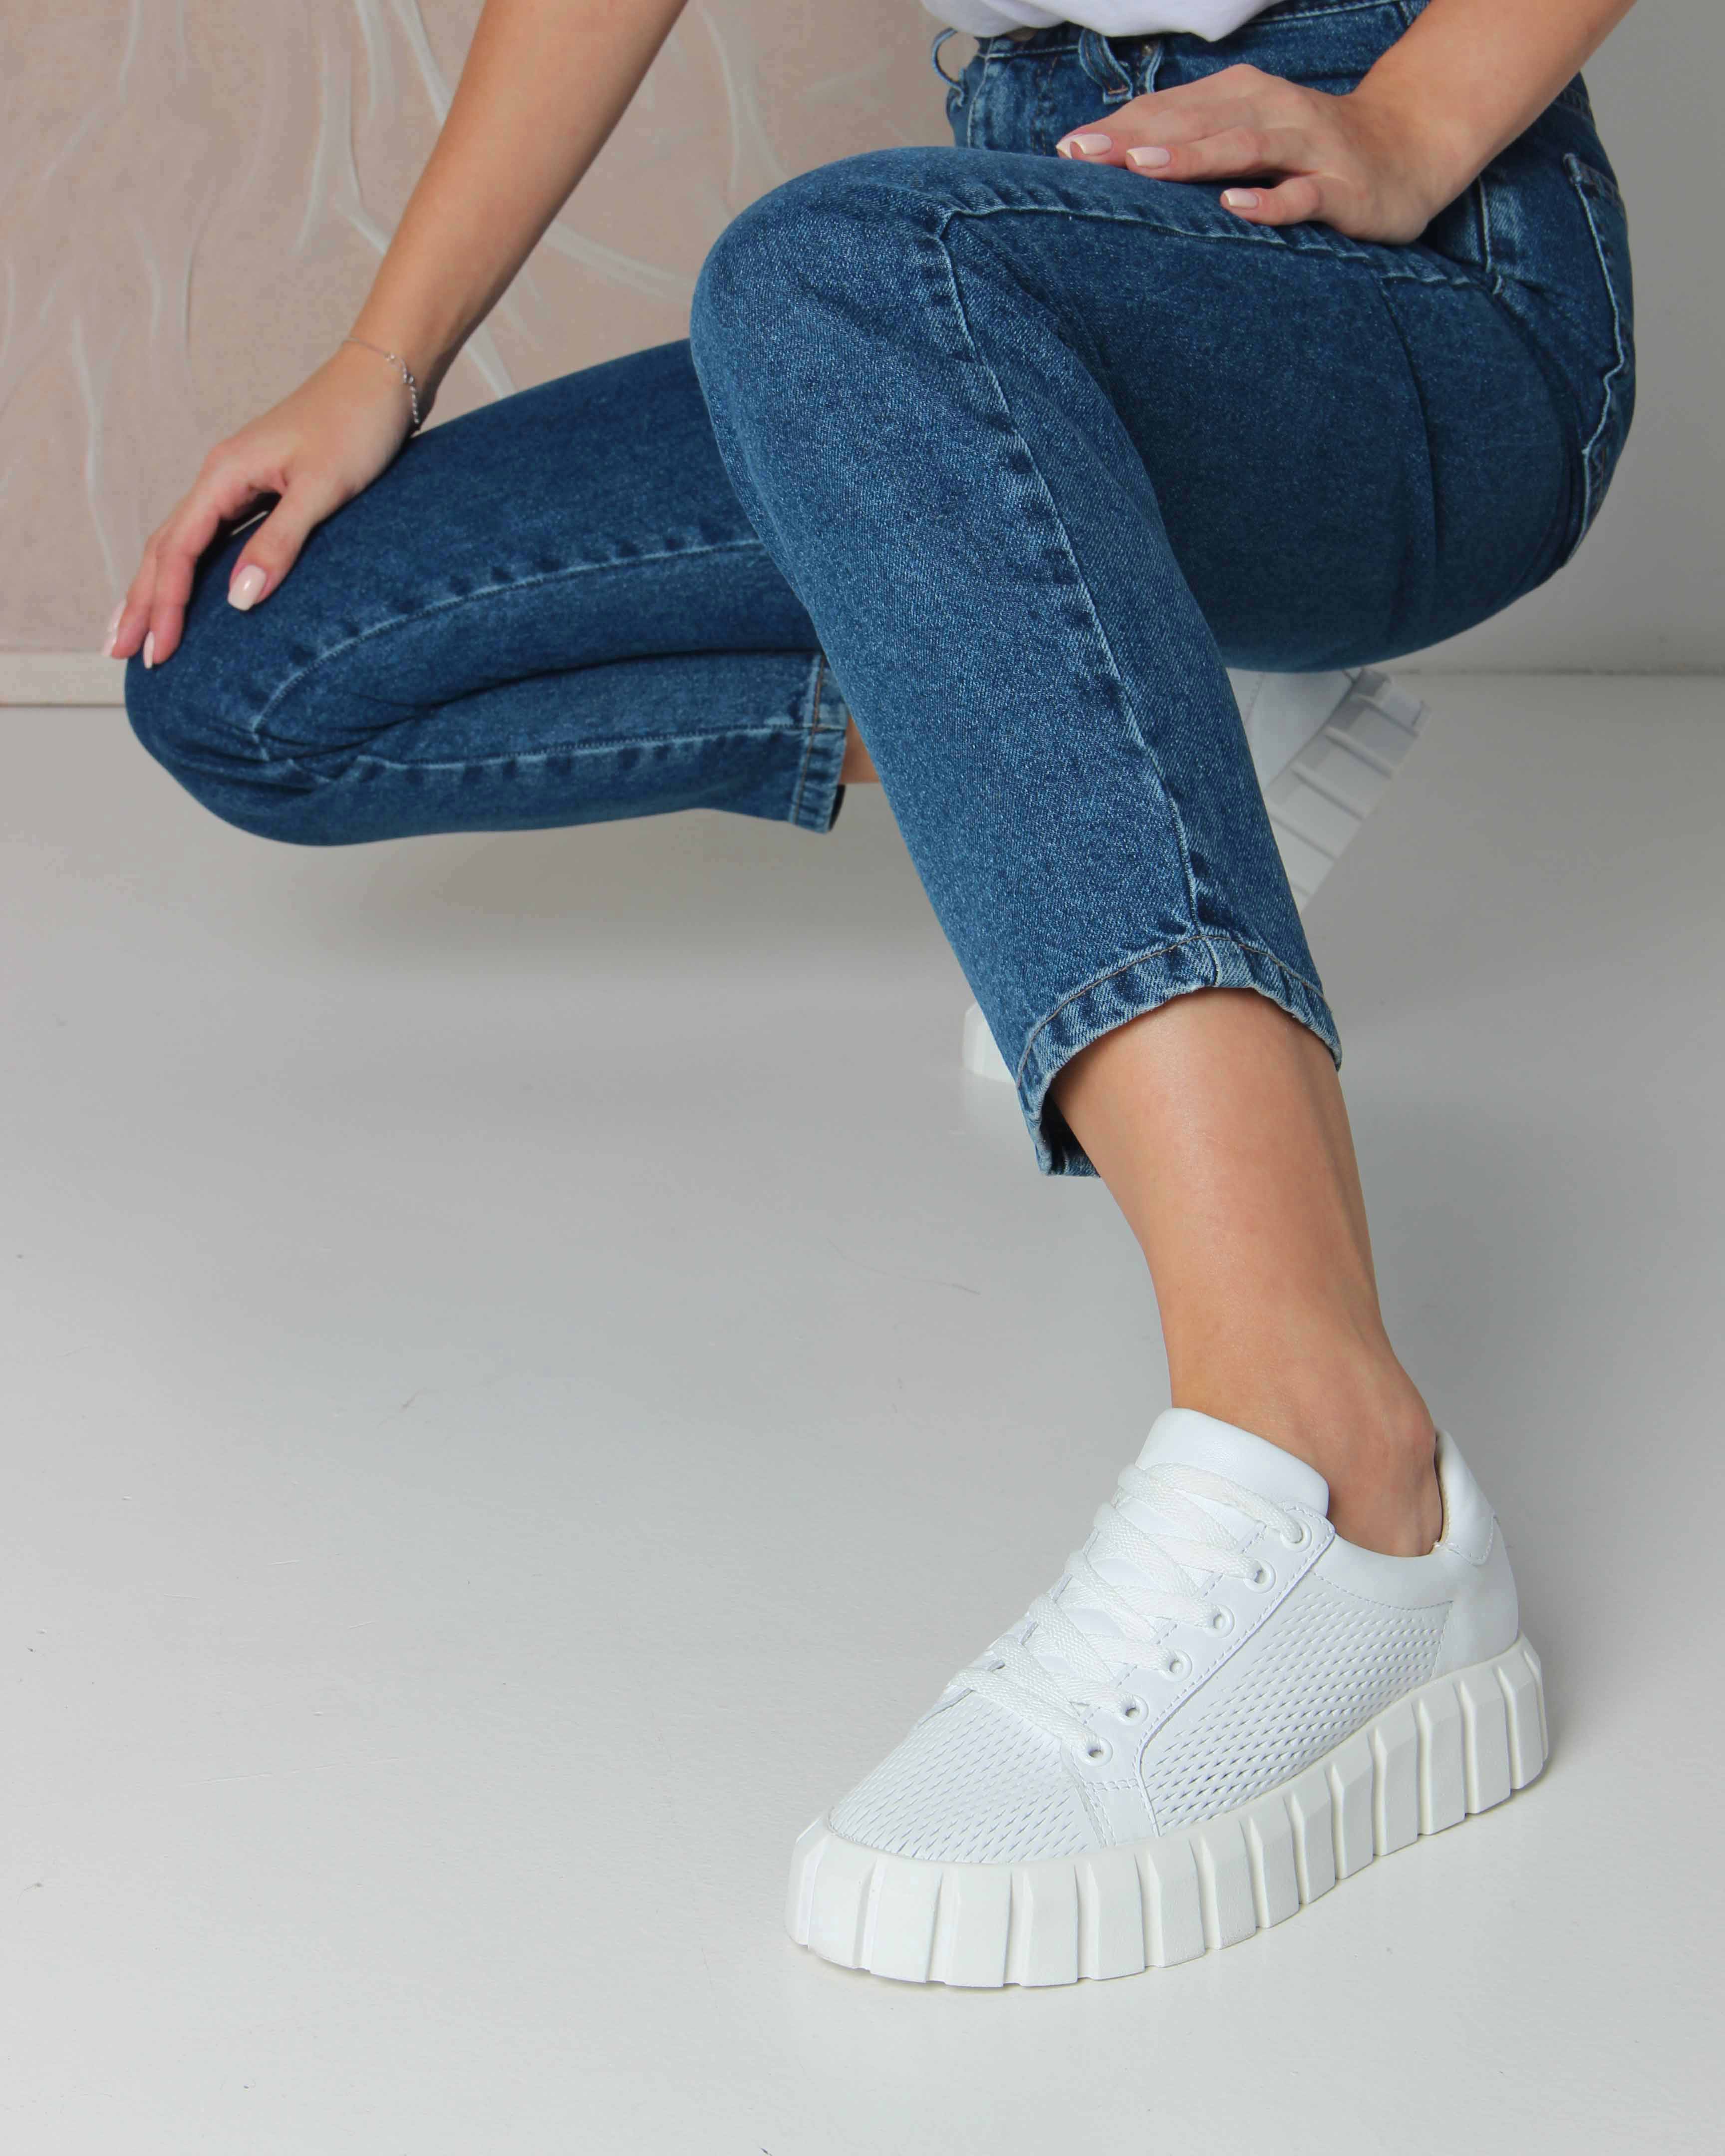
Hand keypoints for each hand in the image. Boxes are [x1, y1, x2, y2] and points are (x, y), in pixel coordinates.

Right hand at [108, 342, 420, 667]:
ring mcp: (237, 481)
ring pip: (183, 541)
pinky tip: (189, 591)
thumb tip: (238, 600)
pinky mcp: (260, 487)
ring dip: (157, 586)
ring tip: (137, 628)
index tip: (158, 653)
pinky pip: (211, 536)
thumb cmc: (357, 427)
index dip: (164, 604)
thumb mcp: (324, 488)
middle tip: (118, 652)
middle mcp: (220, 477)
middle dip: (140, 601)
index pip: (178, 550)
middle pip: (164, 546)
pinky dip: (191, 568)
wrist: (382, 380)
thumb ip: (281, 542)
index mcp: (225, 475)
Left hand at [1056, 64, 1455, 245]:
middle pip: (1195, 121)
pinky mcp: (1340, 187)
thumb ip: (1191, 142)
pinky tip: (1233, 206)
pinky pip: (1301, 195)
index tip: (1066, 150)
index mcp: (1239, 97)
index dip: (1119, 128)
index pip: (1169, 110)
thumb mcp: (1245, 136)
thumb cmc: (1307, 150)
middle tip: (1084, 156)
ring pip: (1242, 148)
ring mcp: (1307, 147)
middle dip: (1137, 138)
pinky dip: (1268, 200)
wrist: (1407, 149)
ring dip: (1191, 155)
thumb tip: (1116, 157)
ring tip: (1143, 167)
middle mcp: (1269, 111)